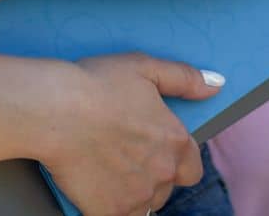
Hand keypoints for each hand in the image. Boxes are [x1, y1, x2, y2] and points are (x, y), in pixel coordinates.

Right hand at [34, 53, 222, 215]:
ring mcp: (137, 196)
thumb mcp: (144, 67)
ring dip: (132, 191)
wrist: (53, 110)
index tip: (153, 149)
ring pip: (144, 204)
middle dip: (151, 175)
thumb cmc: (95, 84)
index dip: (175, 159)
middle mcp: (162, 173)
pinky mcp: (110, 211)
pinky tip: (93, 182)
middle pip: (166, 187)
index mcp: (174, 141)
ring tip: (107, 167)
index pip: (191, 167)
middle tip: (123, 154)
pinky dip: (108, 203)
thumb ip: (183, 78)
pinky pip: (117, 214)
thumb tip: (216, 85)